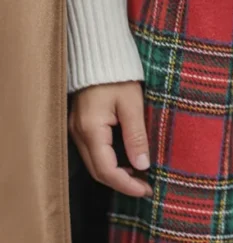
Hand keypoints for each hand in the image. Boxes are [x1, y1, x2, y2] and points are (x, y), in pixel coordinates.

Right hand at [69, 82, 152, 198]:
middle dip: (121, 183)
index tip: (146, 190)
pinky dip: (108, 162)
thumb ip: (136, 136)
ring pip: (93, 163)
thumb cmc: (118, 75)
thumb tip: (143, 165)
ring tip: (139, 177)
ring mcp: (76, 129)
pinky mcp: (80, 125)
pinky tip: (125, 161)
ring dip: (114, 174)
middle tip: (145, 187)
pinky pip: (92, 152)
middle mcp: (79, 133)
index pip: (106, 170)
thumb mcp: (132, 104)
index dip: (126, 184)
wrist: (99, 53)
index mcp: (91, 129)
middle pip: (97, 171)